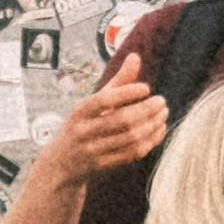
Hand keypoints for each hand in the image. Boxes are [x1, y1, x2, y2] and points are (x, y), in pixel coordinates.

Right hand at [47, 63, 169, 177]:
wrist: (60, 164)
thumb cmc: (83, 125)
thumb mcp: (93, 103)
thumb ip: (117, 82)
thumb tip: (135, 56)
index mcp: (79, 112)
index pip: (105, 100)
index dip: (128, 93)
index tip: (146, 88)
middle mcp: (84, 132)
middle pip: (122, 120)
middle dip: (147, 110)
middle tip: (161, 102)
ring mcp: (93, 151)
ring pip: (130, 138)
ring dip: (152, 125)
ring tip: (163, 114)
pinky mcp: (103, 166)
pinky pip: (132, 153)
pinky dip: (150, 141)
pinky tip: (159, 130)